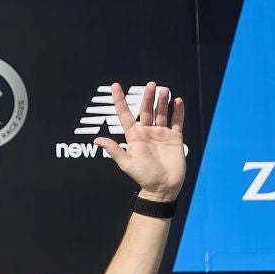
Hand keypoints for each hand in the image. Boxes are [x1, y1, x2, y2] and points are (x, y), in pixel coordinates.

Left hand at [95, 81, 184, 201]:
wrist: (163, 188)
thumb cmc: (143, 177)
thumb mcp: (126, 163)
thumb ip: (114, 150)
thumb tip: (97, 140)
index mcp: (133, 136)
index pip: (125, 114)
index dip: (119, 100)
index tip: (115, 85)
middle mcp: (147, 132)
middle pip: (145, 110)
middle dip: (148, 97)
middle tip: (151, 85)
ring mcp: (161, 134)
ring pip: (161, 113)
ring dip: (162, 101)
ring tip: (164, 90)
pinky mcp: (175, 138)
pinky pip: (176, 121)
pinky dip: (178, 111)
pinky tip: (177, 101)